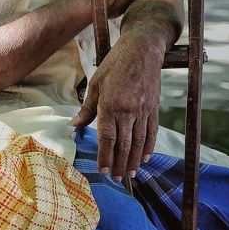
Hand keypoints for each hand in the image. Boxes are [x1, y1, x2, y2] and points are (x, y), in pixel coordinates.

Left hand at [69, 31, 163, 179]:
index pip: (107, 138)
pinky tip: (144, 158)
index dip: (105, 156)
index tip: (102, 170)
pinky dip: (148, 147)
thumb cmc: (114, 64)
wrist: (142, 50)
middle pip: (124, 144)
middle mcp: (128, 111)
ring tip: (129, 173)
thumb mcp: (96, 83)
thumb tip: (75, 126)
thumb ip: (87, 108)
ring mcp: (143, 111)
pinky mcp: (154, 109)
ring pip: (139, 142)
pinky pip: (152, 132)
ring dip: (133, 160)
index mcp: (110, 105)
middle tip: (115, 178)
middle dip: (119, 164)